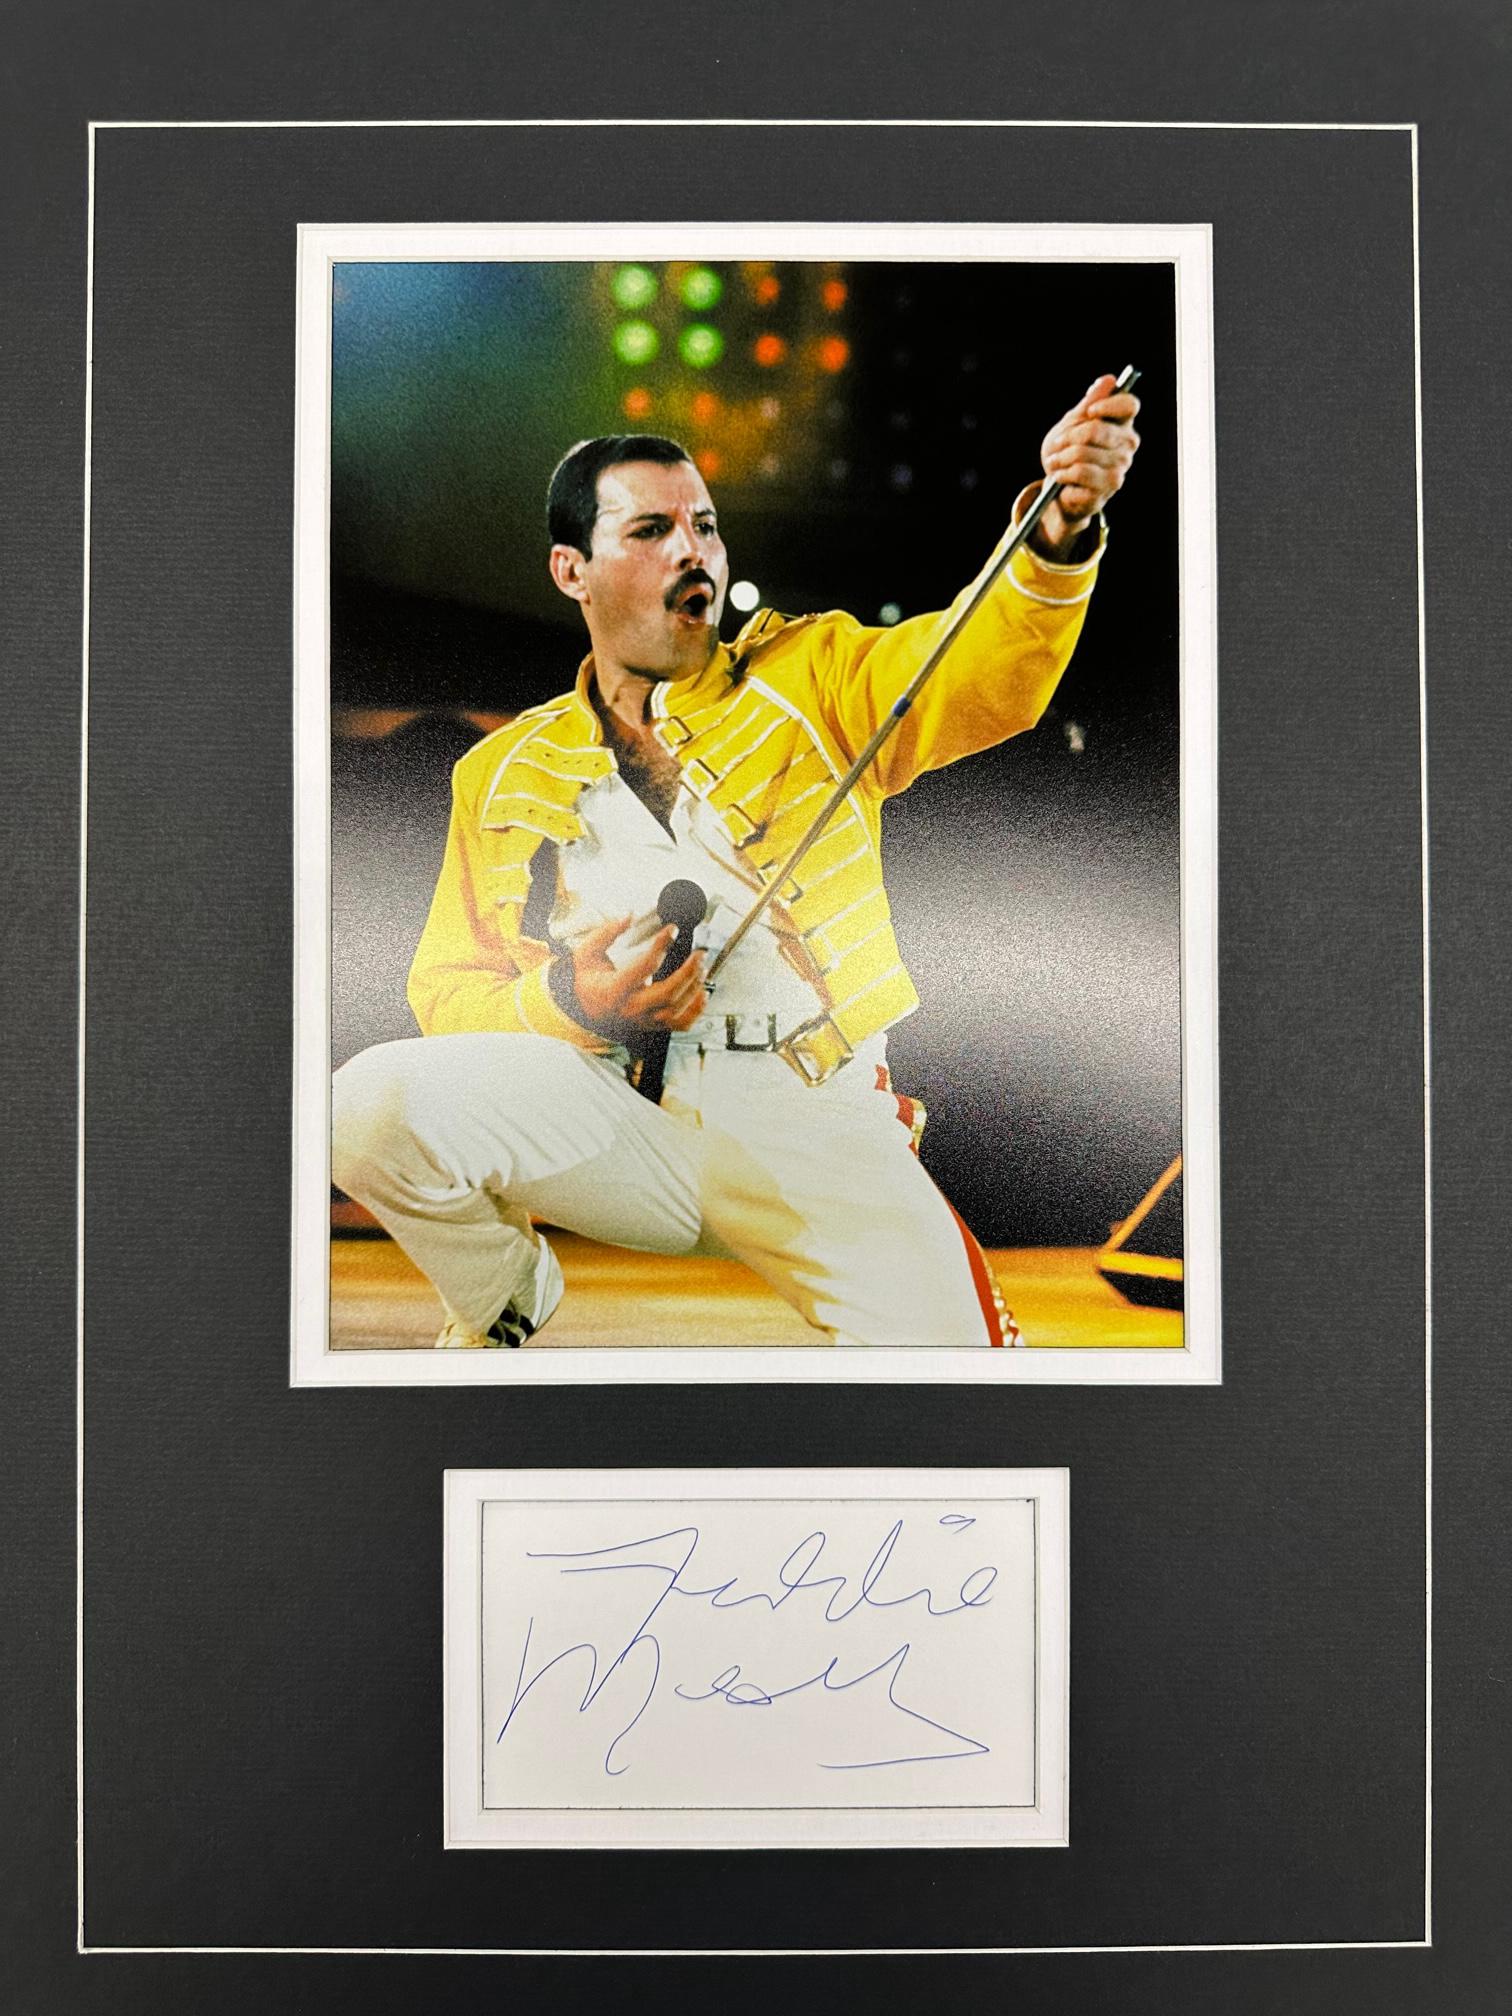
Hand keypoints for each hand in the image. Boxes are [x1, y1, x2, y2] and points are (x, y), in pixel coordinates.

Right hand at [565, 914, 708, 1037]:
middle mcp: (630, 1008)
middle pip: (667, 994)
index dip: (661, 946)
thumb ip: (606, 933)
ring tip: (702, 968)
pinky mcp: (653, 1025)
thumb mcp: (587, 952)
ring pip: (676, 1010)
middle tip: (699, 954)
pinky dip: (696, 1011)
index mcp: (614, 989)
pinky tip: (703, 993)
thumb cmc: (588, 980)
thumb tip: (628, 916)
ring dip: (694, 988)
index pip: (644, 966)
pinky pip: (680, 1025)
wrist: (584, 1008)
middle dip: (688, 972)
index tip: (672, 930)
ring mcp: (643, 1020)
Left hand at [1032, 373, 1141, 557]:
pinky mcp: (1108, 488)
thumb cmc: (1069, 452)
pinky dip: (1061, 474)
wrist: (1060, 488)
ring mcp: (1120, 467)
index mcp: (1123, 424)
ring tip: (1056, 463)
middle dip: (1066, 437)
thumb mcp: (1074, 423)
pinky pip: (1078, 473)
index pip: (1129, 405)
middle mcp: (1127, 445)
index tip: (1089, 412)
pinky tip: (1060, 478)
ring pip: (1082, 453)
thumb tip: (1108, 380)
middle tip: (1057, 445)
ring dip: (1060, 458)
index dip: (1108, 404)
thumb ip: (1090, 402)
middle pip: (1095, 429)